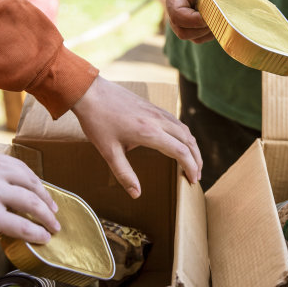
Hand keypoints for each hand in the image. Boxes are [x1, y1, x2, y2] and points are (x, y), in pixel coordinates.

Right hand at [0, 147, 59, 257]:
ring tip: (53, 227)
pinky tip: (42, 238)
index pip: (20, 168)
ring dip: (46, 217)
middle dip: (46, 199)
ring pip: (31, 203)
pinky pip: (23, 225)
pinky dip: (37, 232)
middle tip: (54, 211)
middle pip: (30, 183)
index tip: (44, 193)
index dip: (36, 183)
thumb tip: (11, 191)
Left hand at [71, 76, 201, 198]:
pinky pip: (176, 122)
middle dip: (196, 159)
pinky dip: (184, 135)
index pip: (180, 151)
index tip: (192, 180)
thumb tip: (136, 194)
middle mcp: (158, 120)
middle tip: (196, 175)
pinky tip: (181, 143)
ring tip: (193, 162)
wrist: (90, 92)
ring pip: (184, 130)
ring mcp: (157, 111)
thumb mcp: (108, 152)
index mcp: (149, 132)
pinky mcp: (153, 107)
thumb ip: (124, 174)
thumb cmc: (97, 121)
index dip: (190, 167)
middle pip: (188, 141)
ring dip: (193, 147)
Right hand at [164, 0, 227, 42]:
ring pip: (188, 35)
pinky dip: (209, 34)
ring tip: (220, 19)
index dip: (194, 20)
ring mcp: (183, 13)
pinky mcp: (192, 19)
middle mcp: (175, 4)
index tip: (212, 14)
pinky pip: (197, 35)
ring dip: (205, 33)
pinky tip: (219, 21)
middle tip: (218, 18)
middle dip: (200, 29)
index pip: (176, 14)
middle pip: (180, 30)